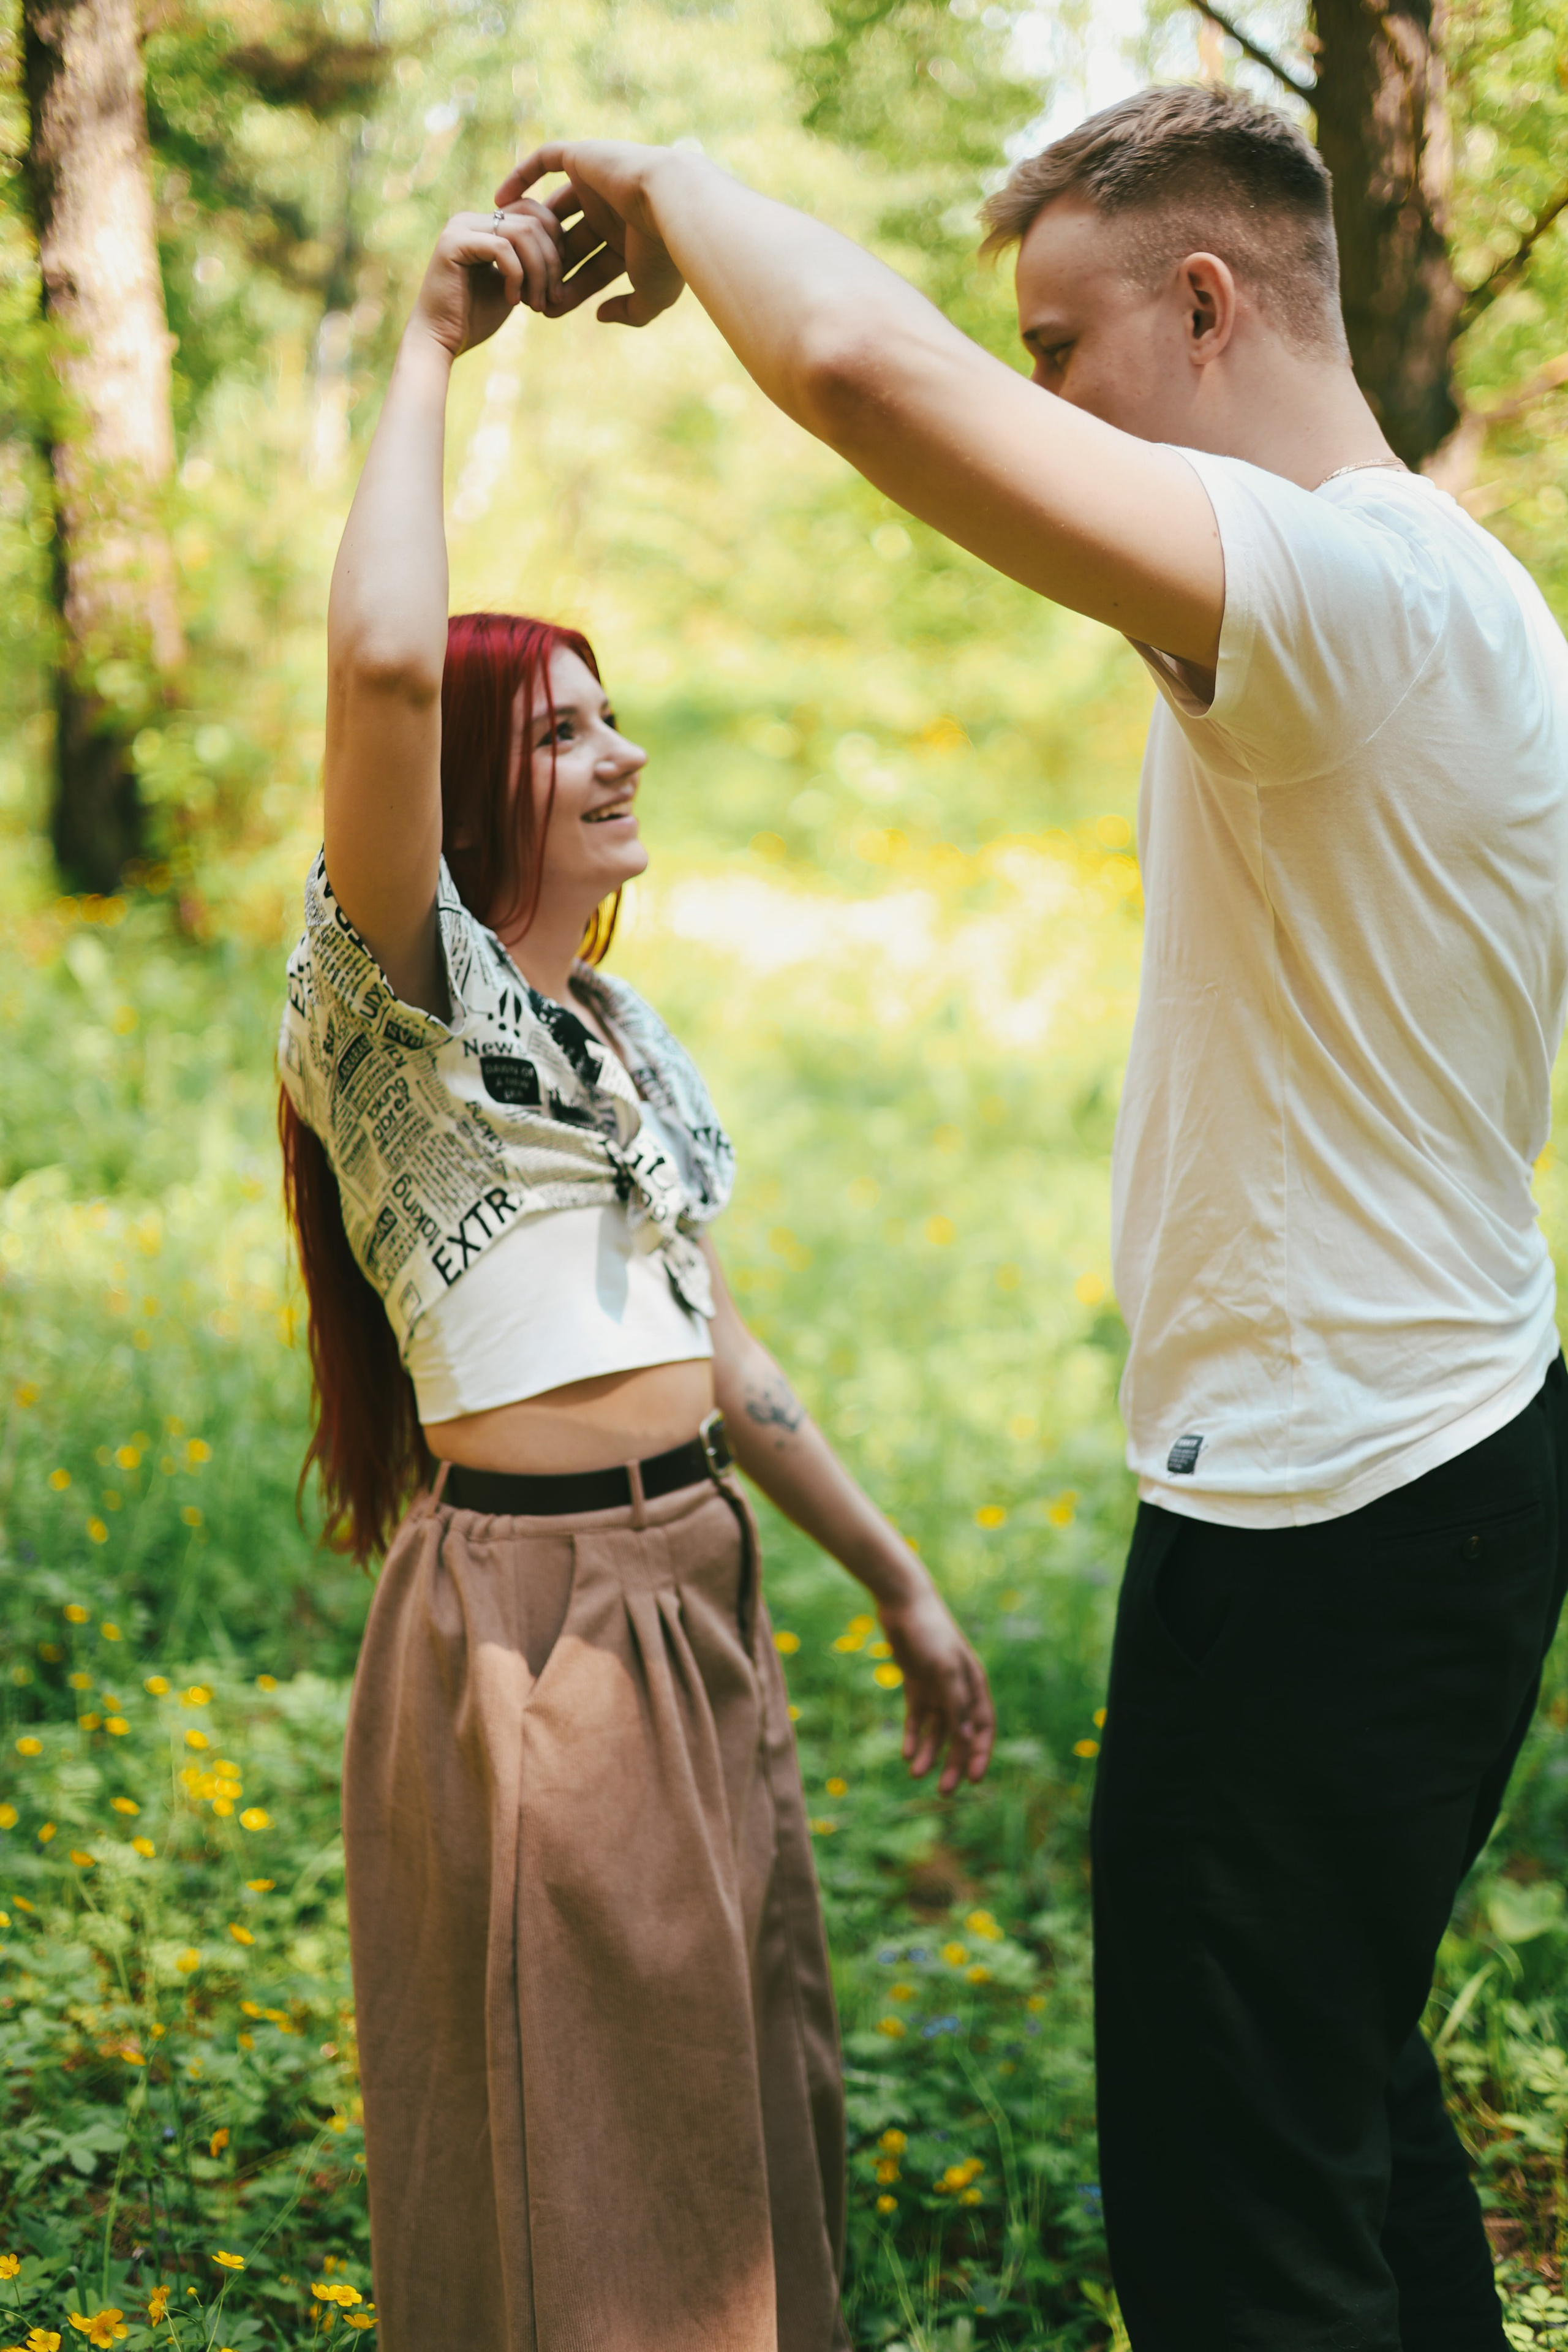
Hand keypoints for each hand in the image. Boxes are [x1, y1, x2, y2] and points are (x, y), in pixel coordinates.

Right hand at [408, 205, 563, 360]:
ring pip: (522, 232)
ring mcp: (461, 227)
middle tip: (553, 297)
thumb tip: (565, 248)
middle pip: (532, 220)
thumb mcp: (515, 285)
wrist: (440, 340)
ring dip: (539, 272)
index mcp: (486, 224)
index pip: (533, 212)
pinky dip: (517, 276)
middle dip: (552, 262)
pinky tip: (513, 301)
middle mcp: (472, 219)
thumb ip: (532, 263)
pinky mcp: (453, 242)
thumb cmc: (475, 318)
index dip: (556, 244)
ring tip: (536, 304)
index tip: (558, 282)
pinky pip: (503, 248)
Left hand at [496, 142, 686, 326]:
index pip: (591, 269)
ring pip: (555, 209)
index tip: (547, 310)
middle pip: (569, 243)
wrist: (673, 203)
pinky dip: (522, 175)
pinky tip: (499, 200)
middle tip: (525, 286)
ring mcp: (598, 183)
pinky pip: (546, 160)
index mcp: (629, 241)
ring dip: (531, 228)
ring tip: (505, 245)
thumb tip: (597, 314)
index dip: (570, 290)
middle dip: (548, 266)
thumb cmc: (664, 253)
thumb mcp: (653, 296)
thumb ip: (630, 312)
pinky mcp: (584, 157)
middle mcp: (612, 211)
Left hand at [877, 1585, 994, 1795]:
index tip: (973, 1780)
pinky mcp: (915, 1684)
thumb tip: (967, 1738)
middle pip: (959, 1735)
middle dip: (953, 1763)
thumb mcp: (944, 1669)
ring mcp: (936, 1688)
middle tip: (944, 1791)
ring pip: (935, 1730)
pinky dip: (913, 1736)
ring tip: (915, 1774)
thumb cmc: (930, 1633)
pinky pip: (916, 1718)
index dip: (979, 1754)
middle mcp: (957, 1690)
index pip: (983, 1728)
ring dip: (928, 1753)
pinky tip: (906, 1754)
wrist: (903, 1604)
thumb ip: (956, 1703)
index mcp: (974, 1685)